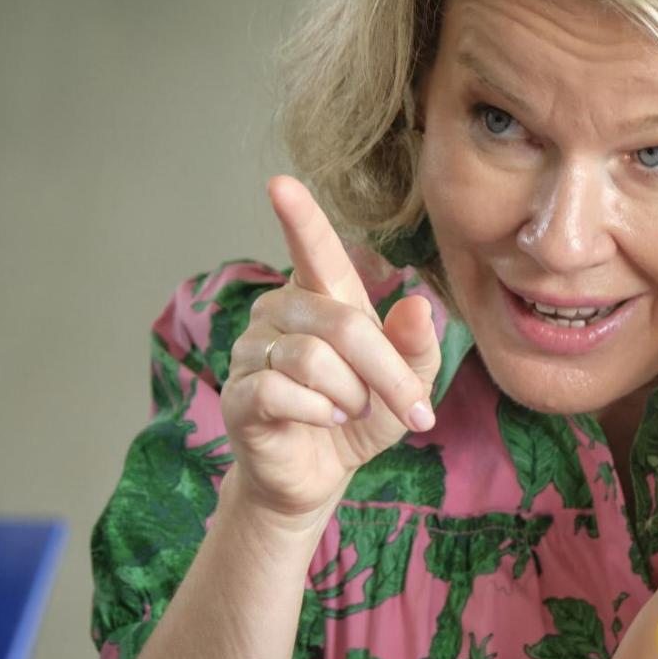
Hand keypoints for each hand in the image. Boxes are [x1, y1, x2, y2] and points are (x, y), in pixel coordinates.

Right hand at [221, 176, 440, 525]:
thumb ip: (416, 346)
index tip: (280, 184)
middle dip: (386, 373)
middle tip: (413, 410)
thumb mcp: (406, 383)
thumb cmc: (361, 417)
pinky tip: (325, 421)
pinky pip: (281, 391)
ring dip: (351, 396)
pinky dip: (319, 412)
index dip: (299, 218)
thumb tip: (419, 304)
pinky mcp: (238, 394)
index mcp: (321, 297)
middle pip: (341, 324)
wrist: (319, 474)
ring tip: (352, 412)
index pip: (311, 249)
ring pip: (313, 360)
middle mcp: (279, 312)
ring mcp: (251, 352)